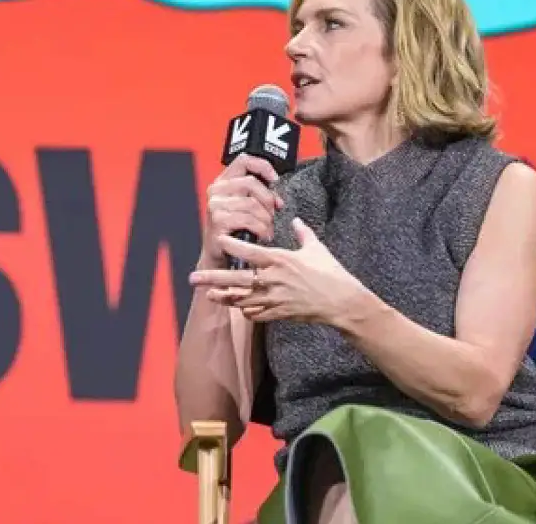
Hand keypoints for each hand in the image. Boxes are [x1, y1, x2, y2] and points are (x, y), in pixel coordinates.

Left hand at [189, 218, 369, 325]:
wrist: (342, 303)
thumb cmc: (331, 273)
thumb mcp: (316, 249)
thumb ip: (303, 233)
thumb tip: (296, 220)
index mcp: (280, 260)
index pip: (250, 251)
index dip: (232, 245)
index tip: (218, 239)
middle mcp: (273, 279)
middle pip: (236, 279)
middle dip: (213, 278)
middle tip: (193, 278)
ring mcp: (274, 298)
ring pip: (241, 299)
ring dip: (224, 297)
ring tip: (209, 294)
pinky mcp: (279, 313)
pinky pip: (255, 313)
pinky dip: (245, 310)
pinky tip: (238, 306)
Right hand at [201, 154, 284, 267]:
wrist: (219, 256)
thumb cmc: (233, 232)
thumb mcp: (243, 208)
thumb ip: (258, 196)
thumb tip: (277, 199)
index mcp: (223, 182)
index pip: (243, 160)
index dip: (263, 166)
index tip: (274, 179)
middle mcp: (216, 191)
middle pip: (251, 183)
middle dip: (268, 200)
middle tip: (271, 214)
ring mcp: (215, 206)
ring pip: (252, 204)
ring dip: (266, 219)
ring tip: (267, 229)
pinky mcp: (218, 221)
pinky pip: (249, 219)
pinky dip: (261, 229)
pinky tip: (262, 235)